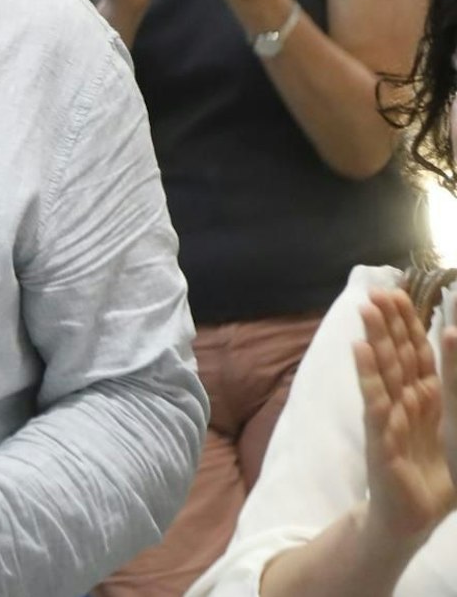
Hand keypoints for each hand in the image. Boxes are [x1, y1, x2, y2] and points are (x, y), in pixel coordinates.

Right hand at [355, 288, 454, 540]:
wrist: (412, 518)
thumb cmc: (433, 476)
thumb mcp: (455, 432)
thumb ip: (451, 396)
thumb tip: (451, 348)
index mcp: (425, 399)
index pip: (417, 354)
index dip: (411, 324)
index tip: (400, 292)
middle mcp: (406, 403)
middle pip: (398, 356)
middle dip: (391, 323)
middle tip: (379, 290)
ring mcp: (391, 418)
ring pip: (385, 371)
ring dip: (376, 338)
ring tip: (368, 309)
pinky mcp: (382, 439)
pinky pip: (376, 401)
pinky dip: (369, 375)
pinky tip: (360, 350)